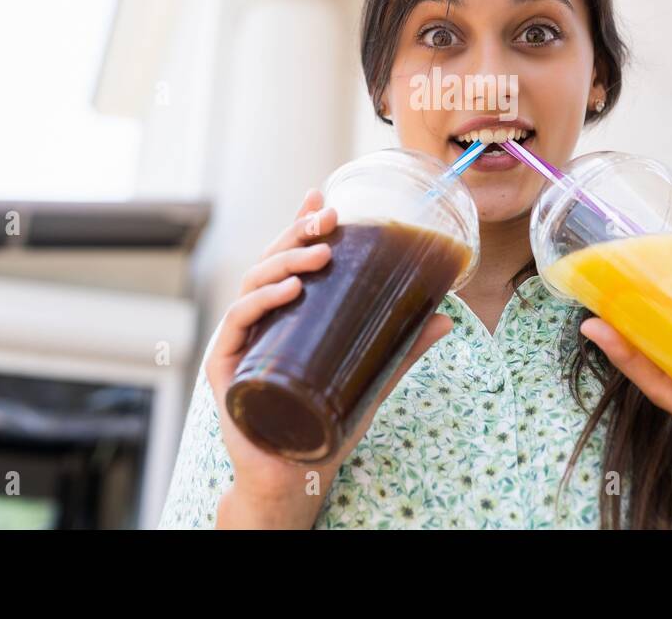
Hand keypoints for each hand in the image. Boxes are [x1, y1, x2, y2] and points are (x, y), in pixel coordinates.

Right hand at [206, 187, 452, 527]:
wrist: (291, 476)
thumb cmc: (324, 425)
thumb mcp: (370, 379)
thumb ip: (402, 350)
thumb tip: (445, 317)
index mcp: (285, 316)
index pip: (288, 259)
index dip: (300, 224)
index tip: (321, 195)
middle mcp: (258, 322)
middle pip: (271, 263)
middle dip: (297, 234)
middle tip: (329, 219)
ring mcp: (240, 342)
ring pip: (254, 285)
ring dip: (284, 262)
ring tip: (318, 256)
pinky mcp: (226, 367)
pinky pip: (239, 323)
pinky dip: (262, 301)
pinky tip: (289, 291)